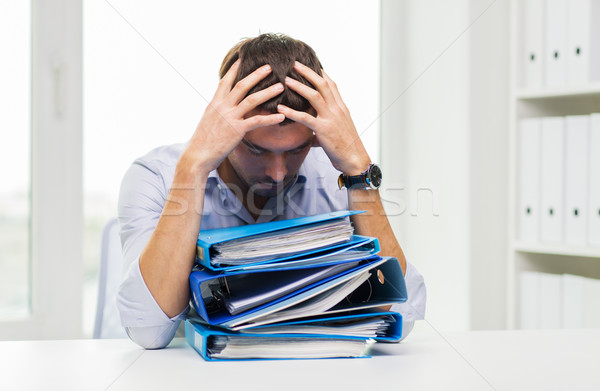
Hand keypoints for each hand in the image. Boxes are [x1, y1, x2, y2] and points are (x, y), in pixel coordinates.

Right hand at [182, 60, 284, 174]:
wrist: (197, 156)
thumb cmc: (202, 142)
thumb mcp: (208, 122)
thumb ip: (217, 113)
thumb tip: (222, 109)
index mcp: (214, 104)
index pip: (225, 81)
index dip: (234, 69)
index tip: (242, 58)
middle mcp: (222, 107)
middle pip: (242, 86)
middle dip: (256, 75)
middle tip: (269, 66)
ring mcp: (230, 118)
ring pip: (252, 100)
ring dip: (268, 92)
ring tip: (280, 86)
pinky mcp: (237, 130)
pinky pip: (257, 121)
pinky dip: (270, 118)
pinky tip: (281, 116)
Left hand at [277, 61, 370, 174]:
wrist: (354, 159)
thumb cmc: (347, 147)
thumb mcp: (339, 130)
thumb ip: (326, 126)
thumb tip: (313, 133)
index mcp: (341, 107)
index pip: (331, 84)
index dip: (321, 73)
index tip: (311, 64)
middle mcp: (337, 109)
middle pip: (322, 84)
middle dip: (308, 72)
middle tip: (295, 64)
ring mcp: (330, 118)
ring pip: (314, 95)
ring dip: (299, 86)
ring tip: (286, 79)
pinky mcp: (323, 130)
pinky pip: (305, 118)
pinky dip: (291, 111)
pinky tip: (281, 108)